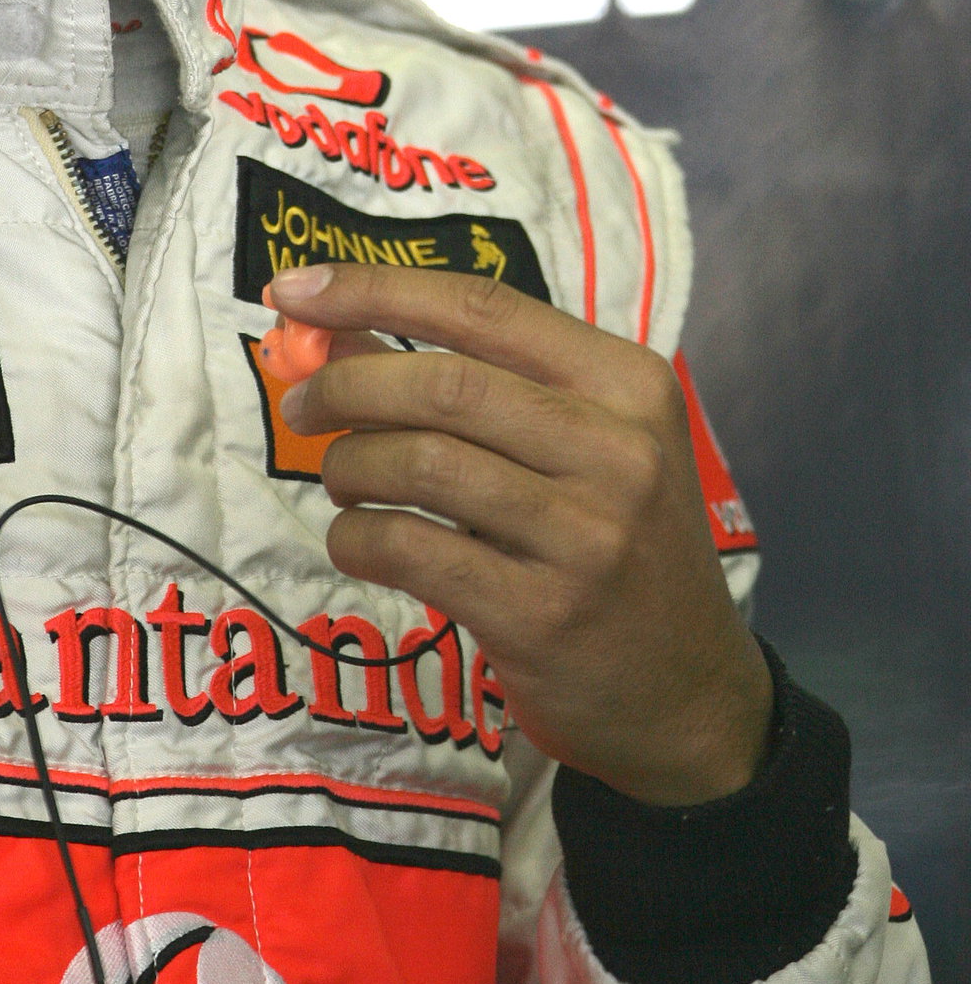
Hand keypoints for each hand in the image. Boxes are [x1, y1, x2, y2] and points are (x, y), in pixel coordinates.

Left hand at [270, 263, 772, 804]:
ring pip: (420, 461)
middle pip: (443, 382)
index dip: (376, 289)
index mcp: (628, 384)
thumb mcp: (583, 446)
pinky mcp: (542, 615)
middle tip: (303, 405)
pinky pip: (411, 549)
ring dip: (350, 464)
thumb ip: (477, 383)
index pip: (484, 308)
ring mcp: (585, 536)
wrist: (690, 694)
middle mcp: (618, 450)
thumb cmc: (618, 545)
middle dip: (346, 383)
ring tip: (344, 480)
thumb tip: (338, 333)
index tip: (294, 290)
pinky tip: (360, 540)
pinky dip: (357, 537)